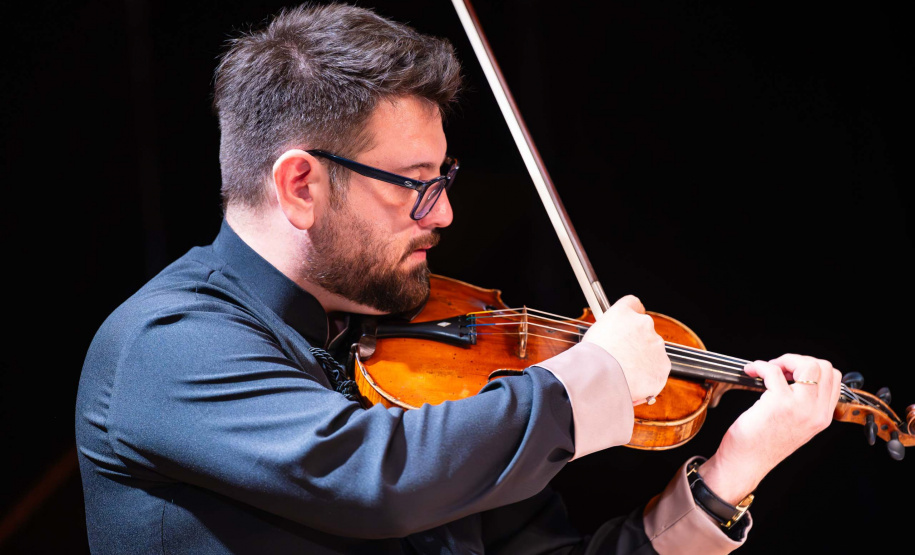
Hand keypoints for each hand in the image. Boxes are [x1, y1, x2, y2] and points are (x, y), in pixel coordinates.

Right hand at [582, 295, 670, 404]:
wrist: (600, 380)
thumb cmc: (590, 358)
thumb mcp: (593, 335)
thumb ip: (608, 331)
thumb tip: (611, 338)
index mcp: (624, 313)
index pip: (632, 304)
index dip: (631, 314)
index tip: (629, 323)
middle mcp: (644, 324)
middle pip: (644, 330)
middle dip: (636, 342)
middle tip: (623, 356)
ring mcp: (656, 345)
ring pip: (652, 351)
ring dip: (643, 359)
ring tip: (625, 373)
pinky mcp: (662, 366)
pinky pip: (657, 370)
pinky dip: (648, 376)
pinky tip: (634, 382)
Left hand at [699, 354, 841, 503]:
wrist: (745, 463)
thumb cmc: (761, 443)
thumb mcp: (793, 424)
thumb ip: (802, 404)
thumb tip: (794, 375)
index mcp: (822, 417)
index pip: (833, 379)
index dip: (810, 368)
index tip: (790, 372)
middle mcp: (816, 413)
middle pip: (824, 367)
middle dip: (799, 360)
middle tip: (779, 369)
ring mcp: (800, 408)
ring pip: (808, 365)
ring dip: (784, 360)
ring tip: (767, 369)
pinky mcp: (779, 404)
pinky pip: (773, 370)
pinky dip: (759, 366)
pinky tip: (751, 371)